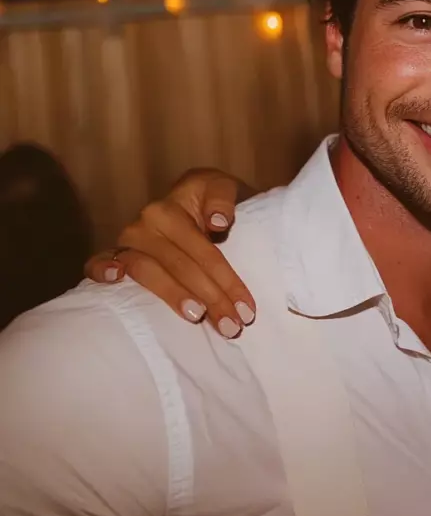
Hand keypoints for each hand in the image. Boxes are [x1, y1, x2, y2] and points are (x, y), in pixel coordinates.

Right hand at [85, 168, 255, 337]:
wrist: (197, 203)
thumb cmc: (215, 204)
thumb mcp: (226, 189)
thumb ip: (223, 198)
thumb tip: (217, 222)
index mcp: (173, 207)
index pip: (202, 250)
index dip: (226, 280)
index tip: (246, 309)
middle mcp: (146, 223)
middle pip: (179, 266)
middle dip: (210, 298)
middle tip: (231, 326)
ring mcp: (128, 240)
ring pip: (147, 272)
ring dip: (173, 296)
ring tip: (197, 317)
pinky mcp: (115, 254)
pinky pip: (99, 261)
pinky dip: (102, 269)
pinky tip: (114, 281)